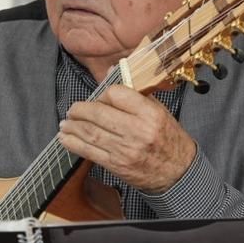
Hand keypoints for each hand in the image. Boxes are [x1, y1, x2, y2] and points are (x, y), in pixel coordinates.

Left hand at [58, 87, 196, 193]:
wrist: (178, 171)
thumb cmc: (167, 138)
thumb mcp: (158, 110)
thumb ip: (133, 93)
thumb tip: (111, 71)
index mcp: (150, 113)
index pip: (116, 94)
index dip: (103, 94)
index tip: (100, 98)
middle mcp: (138, 131)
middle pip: (98, 114)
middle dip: (79, 110)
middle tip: (72, 110)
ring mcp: (125, 149)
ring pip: (90, 133)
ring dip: (72, 126)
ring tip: (65, 122)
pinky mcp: (116, 165)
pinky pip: (89, 152)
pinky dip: (73, 143)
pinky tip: (65, 138)